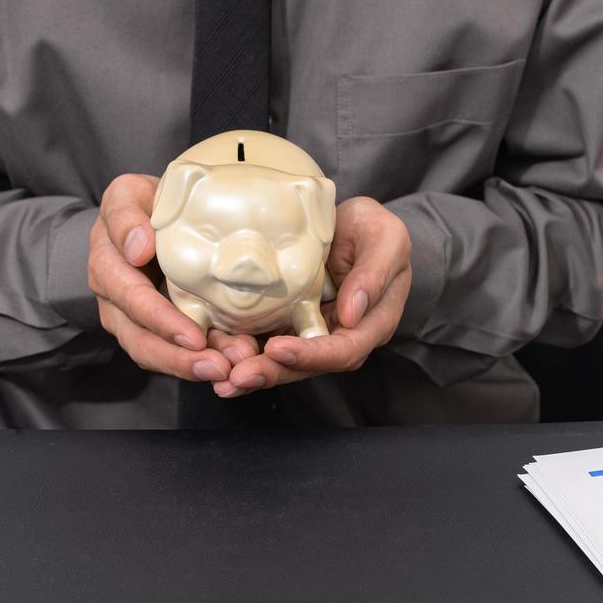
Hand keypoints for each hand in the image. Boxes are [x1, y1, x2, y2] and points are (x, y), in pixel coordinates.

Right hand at [88, 174, 258, 382]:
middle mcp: (114, 300)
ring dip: (190, 367)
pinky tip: (229, 365)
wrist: (144, 218)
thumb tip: (138, 248)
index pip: (131, 299)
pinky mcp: (155, 328)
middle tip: (218, 367)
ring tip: (226, 372)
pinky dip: (198, 362)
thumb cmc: (141, 204)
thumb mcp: (128, 194)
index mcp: (107, 265)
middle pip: (140, 339)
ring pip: (155, 354)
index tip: (192, 336)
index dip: (160, 320)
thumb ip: (126, 215)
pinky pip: (171, 353)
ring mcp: (131, 319)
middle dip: (178, 358)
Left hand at [215, 196, 411, 396]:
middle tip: (238, 376)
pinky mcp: (286, 322)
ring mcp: (310, 333)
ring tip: (222, 379)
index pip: (343, 351)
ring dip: (252, 372)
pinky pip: (264, 343)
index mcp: (369, 324)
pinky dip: (241, 352)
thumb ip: (375, 274)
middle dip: (272, 372)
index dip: (312, 355)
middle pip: (307, 366)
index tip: (279, 348)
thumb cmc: (372, 229)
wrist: (347, 224)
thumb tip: (351, 314)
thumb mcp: (386, 238)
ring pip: (282, 362)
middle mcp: (338, 337)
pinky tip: (216, 356)